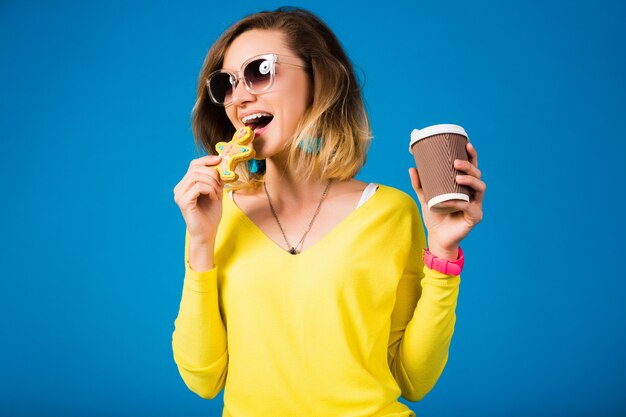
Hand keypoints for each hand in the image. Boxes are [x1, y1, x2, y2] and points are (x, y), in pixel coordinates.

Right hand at [173, 155, 224, 243]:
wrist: (208, 232)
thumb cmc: (211, 214)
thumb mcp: (215, 191)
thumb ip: (215, 178)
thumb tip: (219, 162)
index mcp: (185, 184)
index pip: (194, 165)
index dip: (207, 160)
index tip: (220, 159)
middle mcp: (179, 188)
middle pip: (196, 169)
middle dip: (213, 174)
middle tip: (220, 186)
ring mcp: (179, 195)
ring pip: (197, 176)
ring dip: (212, 183)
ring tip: (217, 193)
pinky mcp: (183, 202)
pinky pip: (198, 186)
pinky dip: (209, 189)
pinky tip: (214, 198)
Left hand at [409, 142, 485, 258]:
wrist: (437, 238)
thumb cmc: (435, 217)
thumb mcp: (425, 198)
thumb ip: (420, 184)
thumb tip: (412, 168)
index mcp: (465, 187)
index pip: (472, 168)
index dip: (472, 156)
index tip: (466, 144)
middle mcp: (473, 194)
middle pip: (478, 175)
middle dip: (469, 166)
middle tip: (456, 162)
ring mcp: (476, 205)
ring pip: (480, 188)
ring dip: (469, 180)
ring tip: (457, 177)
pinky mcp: (475, 216)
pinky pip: (468, 206)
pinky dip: (457, 202)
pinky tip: (447, 201)